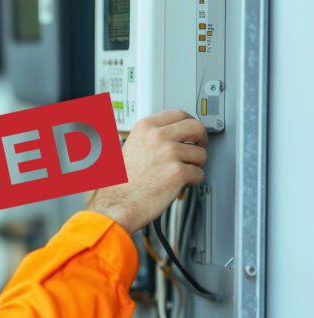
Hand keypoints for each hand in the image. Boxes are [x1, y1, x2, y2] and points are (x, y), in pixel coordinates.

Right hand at [86, 110, 207, 234]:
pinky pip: (199, 174)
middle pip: (196, 127)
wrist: (116, 203)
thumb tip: (173, 135)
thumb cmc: (120, 183)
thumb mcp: (129, 147)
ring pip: (201, 154)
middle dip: (201, 139)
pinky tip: (177, 184)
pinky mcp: (178, 172)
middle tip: (198, 148)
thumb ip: (151, 138)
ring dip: (195, 165)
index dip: (189, 124)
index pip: (179, 114)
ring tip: (180, 173)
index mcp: (145, 127)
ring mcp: (169, 153)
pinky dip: (191, 182)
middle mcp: (158, 136)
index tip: (191, 132)